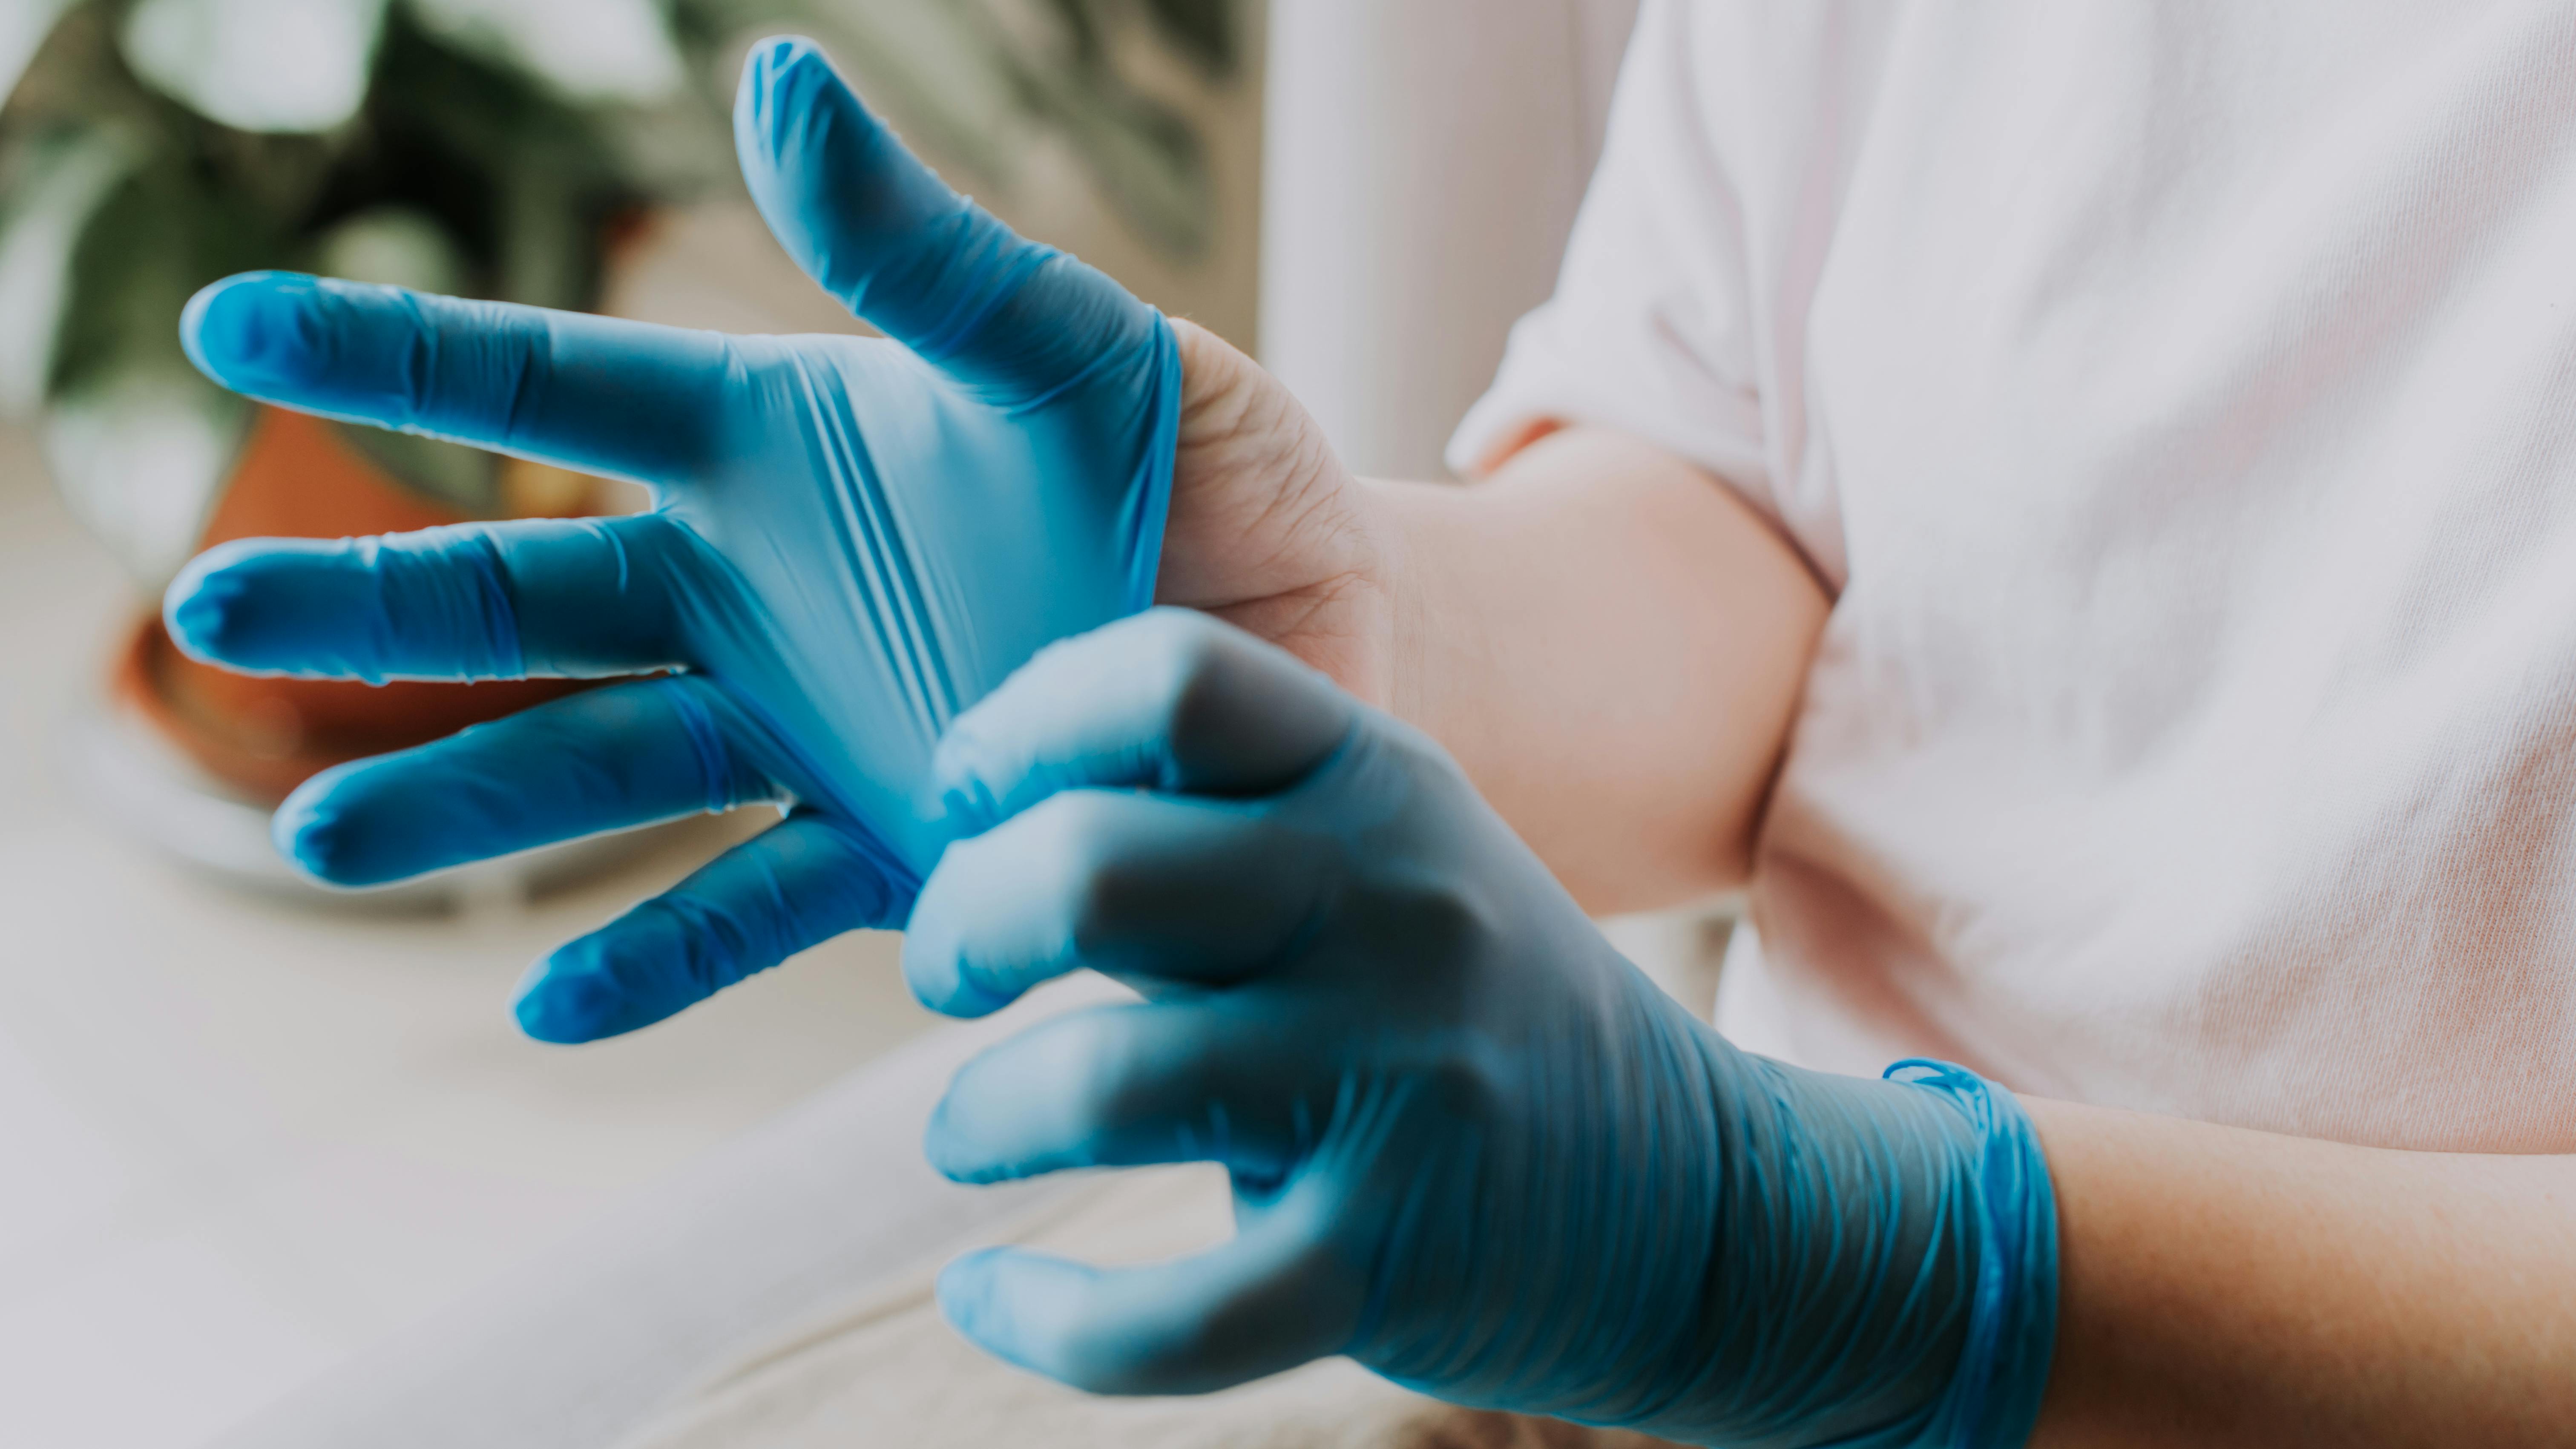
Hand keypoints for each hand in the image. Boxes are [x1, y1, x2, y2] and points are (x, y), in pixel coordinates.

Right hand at [160, 38, 1376, 1041]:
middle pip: (526, 596)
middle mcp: (760, 590)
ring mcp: (807, 727)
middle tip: (214, 608)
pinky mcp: (887, 850)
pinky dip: (651, 957)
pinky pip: (745, 910)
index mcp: (780, 446)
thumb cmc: (1212, 467)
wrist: (1325, 639)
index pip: (554, 389)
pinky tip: (549, 1005)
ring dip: (465, 802)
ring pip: (599, 767)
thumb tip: (776, 83)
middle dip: (372, 601)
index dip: (395, 356)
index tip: (226, 323)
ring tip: (327, 837)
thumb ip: (930, 256)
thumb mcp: (1082, 350)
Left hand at [907, 609, 2058, 1445]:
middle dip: (962, 923)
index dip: (1018, 725)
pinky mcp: (1392, 1262)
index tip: (961, 798)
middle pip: (1092, 867)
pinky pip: (1161, 1320)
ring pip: (1098, 1087)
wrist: (1699, 1202)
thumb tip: (979, 819)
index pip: (1168, 676)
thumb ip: (1214, 823)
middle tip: (944, 971)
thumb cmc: (1471, 1009)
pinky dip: (1038, 1320)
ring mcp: (1401, 1085)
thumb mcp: (1388, 858)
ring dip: (976, 1115)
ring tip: (966, 1131)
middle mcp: (1393, 909)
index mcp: (1380, 783)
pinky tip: (986, 1296)